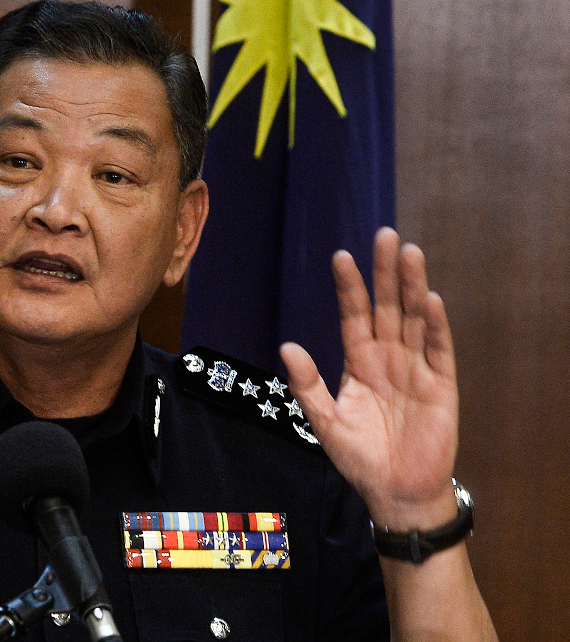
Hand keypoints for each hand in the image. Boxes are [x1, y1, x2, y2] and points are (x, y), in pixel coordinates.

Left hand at [281, 227, 458, 528]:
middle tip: (385, 235)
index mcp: (359, 362)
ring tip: (410, 253)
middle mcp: (388, 357)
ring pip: (413, 318)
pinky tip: (430, 299)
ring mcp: (416, 368)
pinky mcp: (440, 384)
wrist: (394, 491)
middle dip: (385, 273)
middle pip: (387, 306)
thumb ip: (307, 385)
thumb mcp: (324, 421)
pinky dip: (435, 325)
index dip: (349, 287)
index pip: (354, 315)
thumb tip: (286, 346)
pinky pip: (437, 349)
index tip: (341, 256)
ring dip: (412, 286)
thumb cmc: (359, 457)